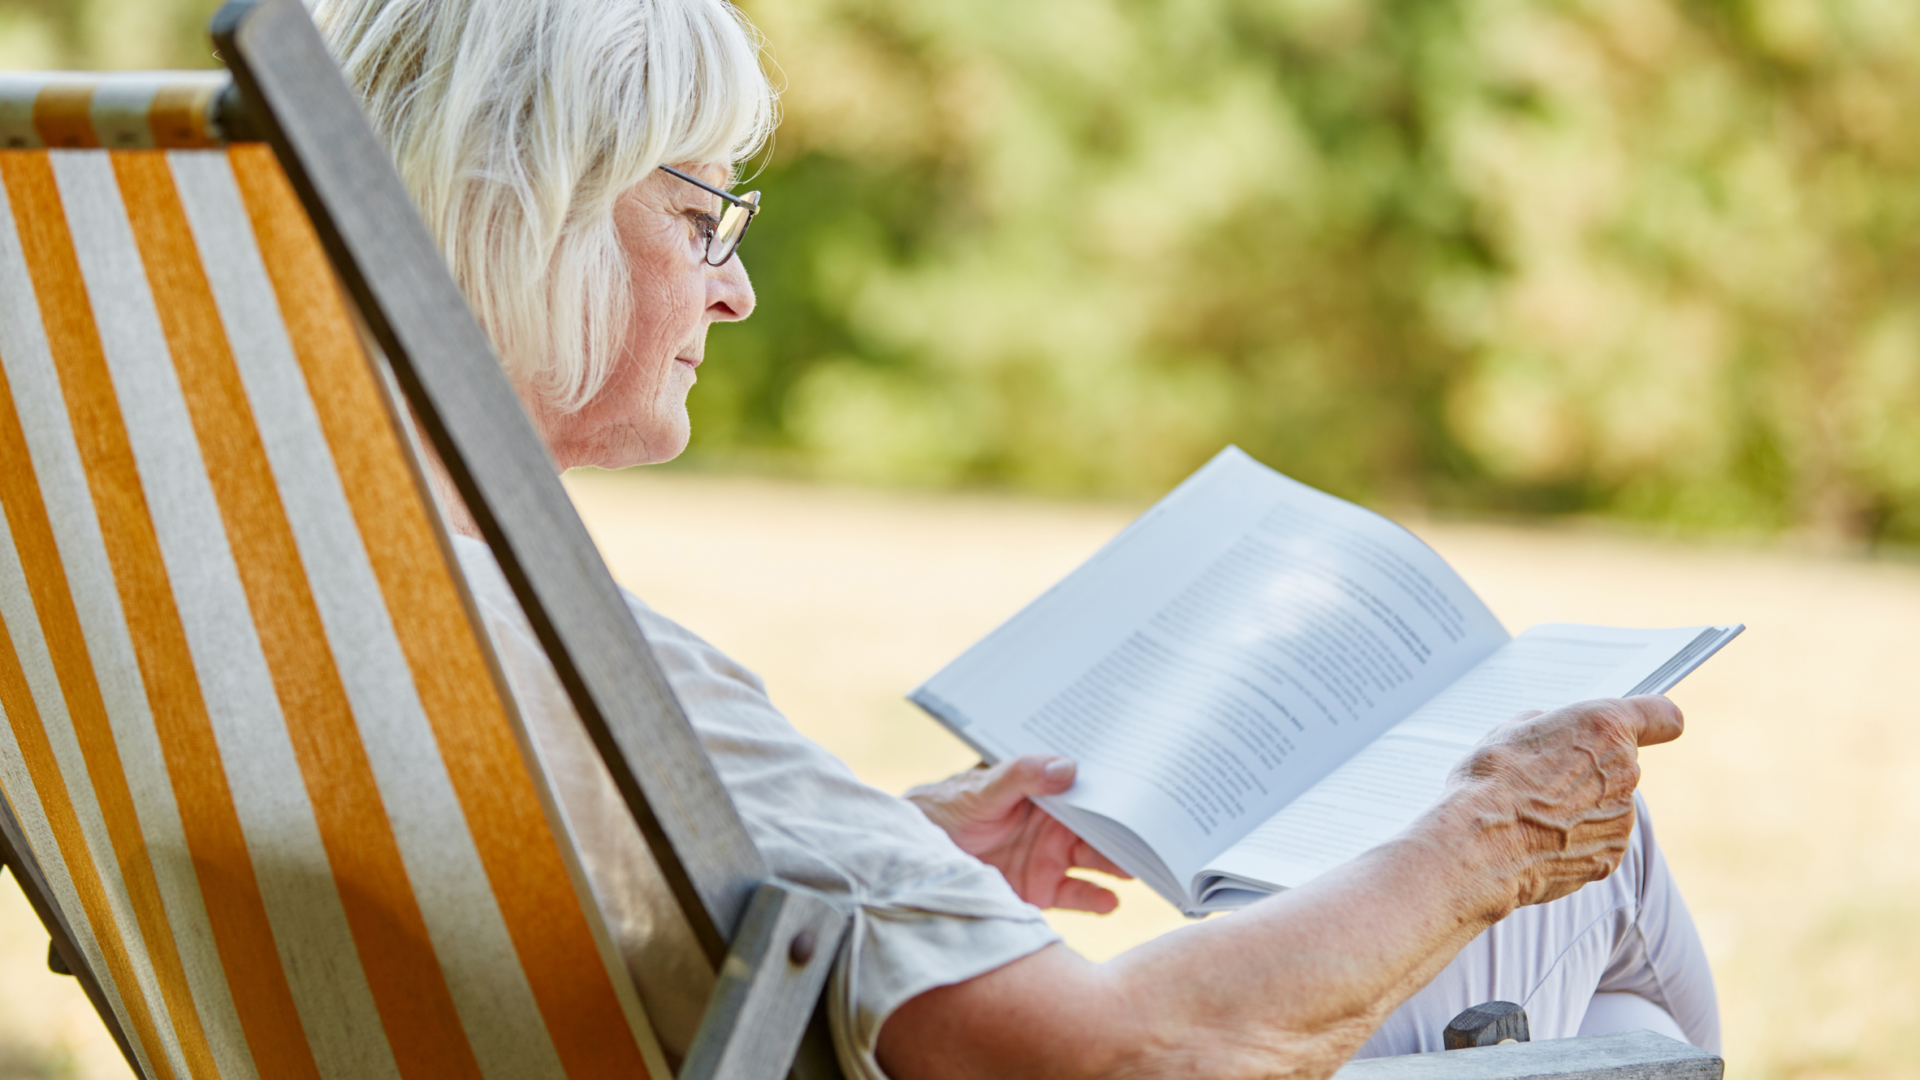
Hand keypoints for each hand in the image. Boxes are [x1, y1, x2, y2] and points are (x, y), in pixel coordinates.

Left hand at [906, 756, 1132, 912]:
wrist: (919, 858)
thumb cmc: (948, 811)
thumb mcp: (981, 789)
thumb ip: (1021, 776)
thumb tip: (1068, 767)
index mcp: (1048, 795)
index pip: (1093, 792)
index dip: (1121, 793)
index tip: (1151, 795)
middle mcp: (1057, 826)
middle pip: (1105, 829)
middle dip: (1132, 832)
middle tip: (1161, 839)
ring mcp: (1052, 858)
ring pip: (1100, 861)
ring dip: (1122, 866)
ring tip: (1142, 871)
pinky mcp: (1043, 890)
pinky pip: (1080, 896)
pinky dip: (1097, 900)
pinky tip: (1110, 901)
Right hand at [1441, 695, 1683, 910]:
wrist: (1480, 844)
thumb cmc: (1491, 782)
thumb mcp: (1511, 731)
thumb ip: (1551, 728)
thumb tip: (1555, 738)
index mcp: (1605, 728)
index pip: (1662, 716)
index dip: (1653, 722)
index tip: (1647, 728)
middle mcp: (1625, 771)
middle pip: (1620, 765)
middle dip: (1589, 770)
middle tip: (1544, 779)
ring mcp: (1621, 818)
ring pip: (1607, 805)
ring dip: (1580, 808)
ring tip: (1534, 815)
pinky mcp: (1611, 856)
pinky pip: (1597, 840)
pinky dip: (1574, 841)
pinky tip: (1539, 840)